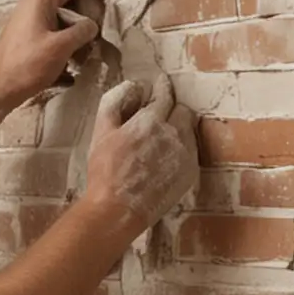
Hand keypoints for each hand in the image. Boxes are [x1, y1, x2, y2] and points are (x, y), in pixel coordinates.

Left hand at [0, 0, 121, 107]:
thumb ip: (82, 31)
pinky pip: (58, 27)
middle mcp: (37, 0)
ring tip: (89, 48)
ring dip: (81, 28)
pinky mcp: (32, 33)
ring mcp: (33, 16)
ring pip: (67, 13)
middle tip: (104, 28)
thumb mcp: (61, 47)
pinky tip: (74, 59)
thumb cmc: (26, 65)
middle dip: (91, 9)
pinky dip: (70, 38)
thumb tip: (92, 26)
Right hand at [83, 74, 199, 242]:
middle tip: (158, 117)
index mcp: (152, 120)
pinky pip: (191, 152)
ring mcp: (186, 155)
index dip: (162, 87)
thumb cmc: (105, 171)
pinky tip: (164, 160)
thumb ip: (116, 101)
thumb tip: (136, 86)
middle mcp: (175, 134)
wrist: (117, 210)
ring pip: (189, 131)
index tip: (161, 84)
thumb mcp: (102, 130)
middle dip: (172, 109)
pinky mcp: (190, 173)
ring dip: (178, 129)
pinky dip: (181, 150)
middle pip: (183, 110)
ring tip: (160, 141)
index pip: (165, 94)